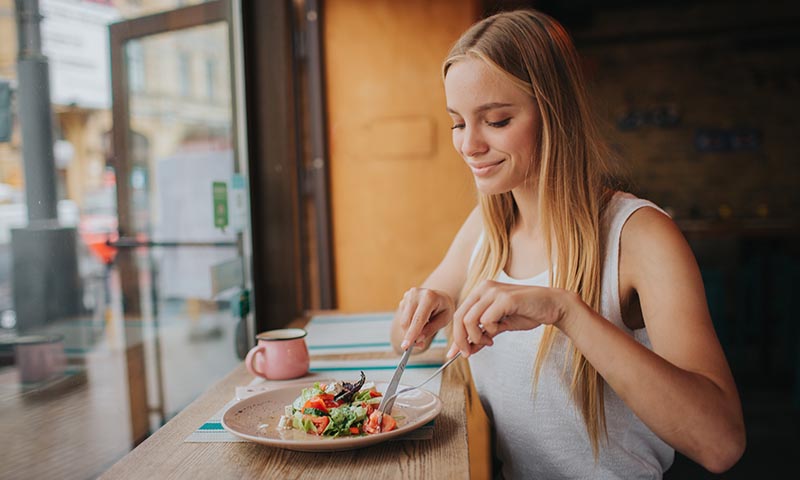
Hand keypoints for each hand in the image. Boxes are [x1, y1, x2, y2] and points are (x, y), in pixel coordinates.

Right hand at [394, 288, 455, 350]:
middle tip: (420, 345)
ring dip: (410, 331)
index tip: (406, 346)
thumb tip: (417, 339)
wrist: (440, 296)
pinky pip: (403, 317)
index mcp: (429, 297)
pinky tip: (419, 321)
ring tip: (424, 330)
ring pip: (403, 321)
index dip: (411, 334)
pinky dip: (409, 324)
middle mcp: (416, 294)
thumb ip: (431, 329)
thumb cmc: (444, 308)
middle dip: (410, 336)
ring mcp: (408, 295)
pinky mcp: (403, 299)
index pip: (418, 319)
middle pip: (407, 321)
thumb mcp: (444, 320)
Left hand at [448, 280, 573, 357]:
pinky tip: (499, 331)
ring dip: (476, 337)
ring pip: (470, 320)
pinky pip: (486, 320)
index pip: (460, 314)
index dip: (455, 336)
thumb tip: (466, 350)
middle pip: (460, 317)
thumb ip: (482, 334)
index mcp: (481, 291)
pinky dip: (490, 331)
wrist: (553, 306)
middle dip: (461, 340)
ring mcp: (494, 291)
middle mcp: (484, 288)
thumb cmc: (527, 313)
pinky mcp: (505, 298)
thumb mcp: (500, 326)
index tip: (453, 354)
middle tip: (468, 353)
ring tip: (489, 341)